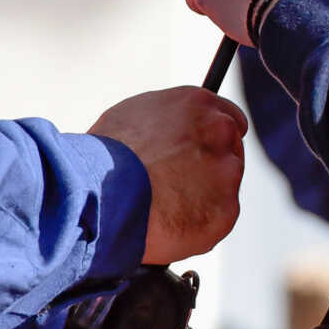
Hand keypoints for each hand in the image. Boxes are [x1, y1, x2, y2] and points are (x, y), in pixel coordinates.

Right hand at [89, 86, 247, 263]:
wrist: (99, 198)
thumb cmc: (104, 160)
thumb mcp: (132, 118)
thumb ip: (167, 122)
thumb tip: (170, 132)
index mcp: (197, 103)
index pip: (226, 118)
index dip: (212, 140)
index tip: (204, 153)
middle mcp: (219, 131)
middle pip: (229, 152)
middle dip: (210, 168)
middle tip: (178, 185)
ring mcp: (227, 172)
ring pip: (223, 188)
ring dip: (202, 197)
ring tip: (163, 206)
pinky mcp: (226, 210)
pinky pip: (216, 219)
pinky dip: (197, 224)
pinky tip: (170, 223)